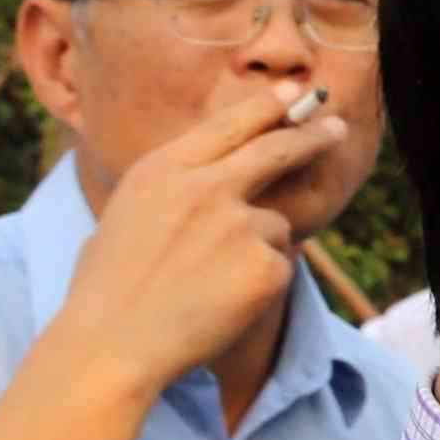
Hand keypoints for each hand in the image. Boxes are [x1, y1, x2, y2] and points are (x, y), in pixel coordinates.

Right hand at [51, 87, 349, 394]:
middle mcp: (205, 186)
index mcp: (163, 170)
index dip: (265, 108)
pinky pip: (278, 266)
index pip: (228, 126)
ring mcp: (238, 224)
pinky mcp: (266, 264)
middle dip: (310, 135)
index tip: (292, 94)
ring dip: (256, 248)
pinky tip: (221, 304)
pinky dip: (260, 284)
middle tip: (333, 128)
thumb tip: (211, 177)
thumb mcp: (126, 215)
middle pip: (275, 150)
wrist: (112, 344)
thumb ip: (173, 190)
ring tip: (207, 283)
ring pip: (274, 224)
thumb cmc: (106, 290)